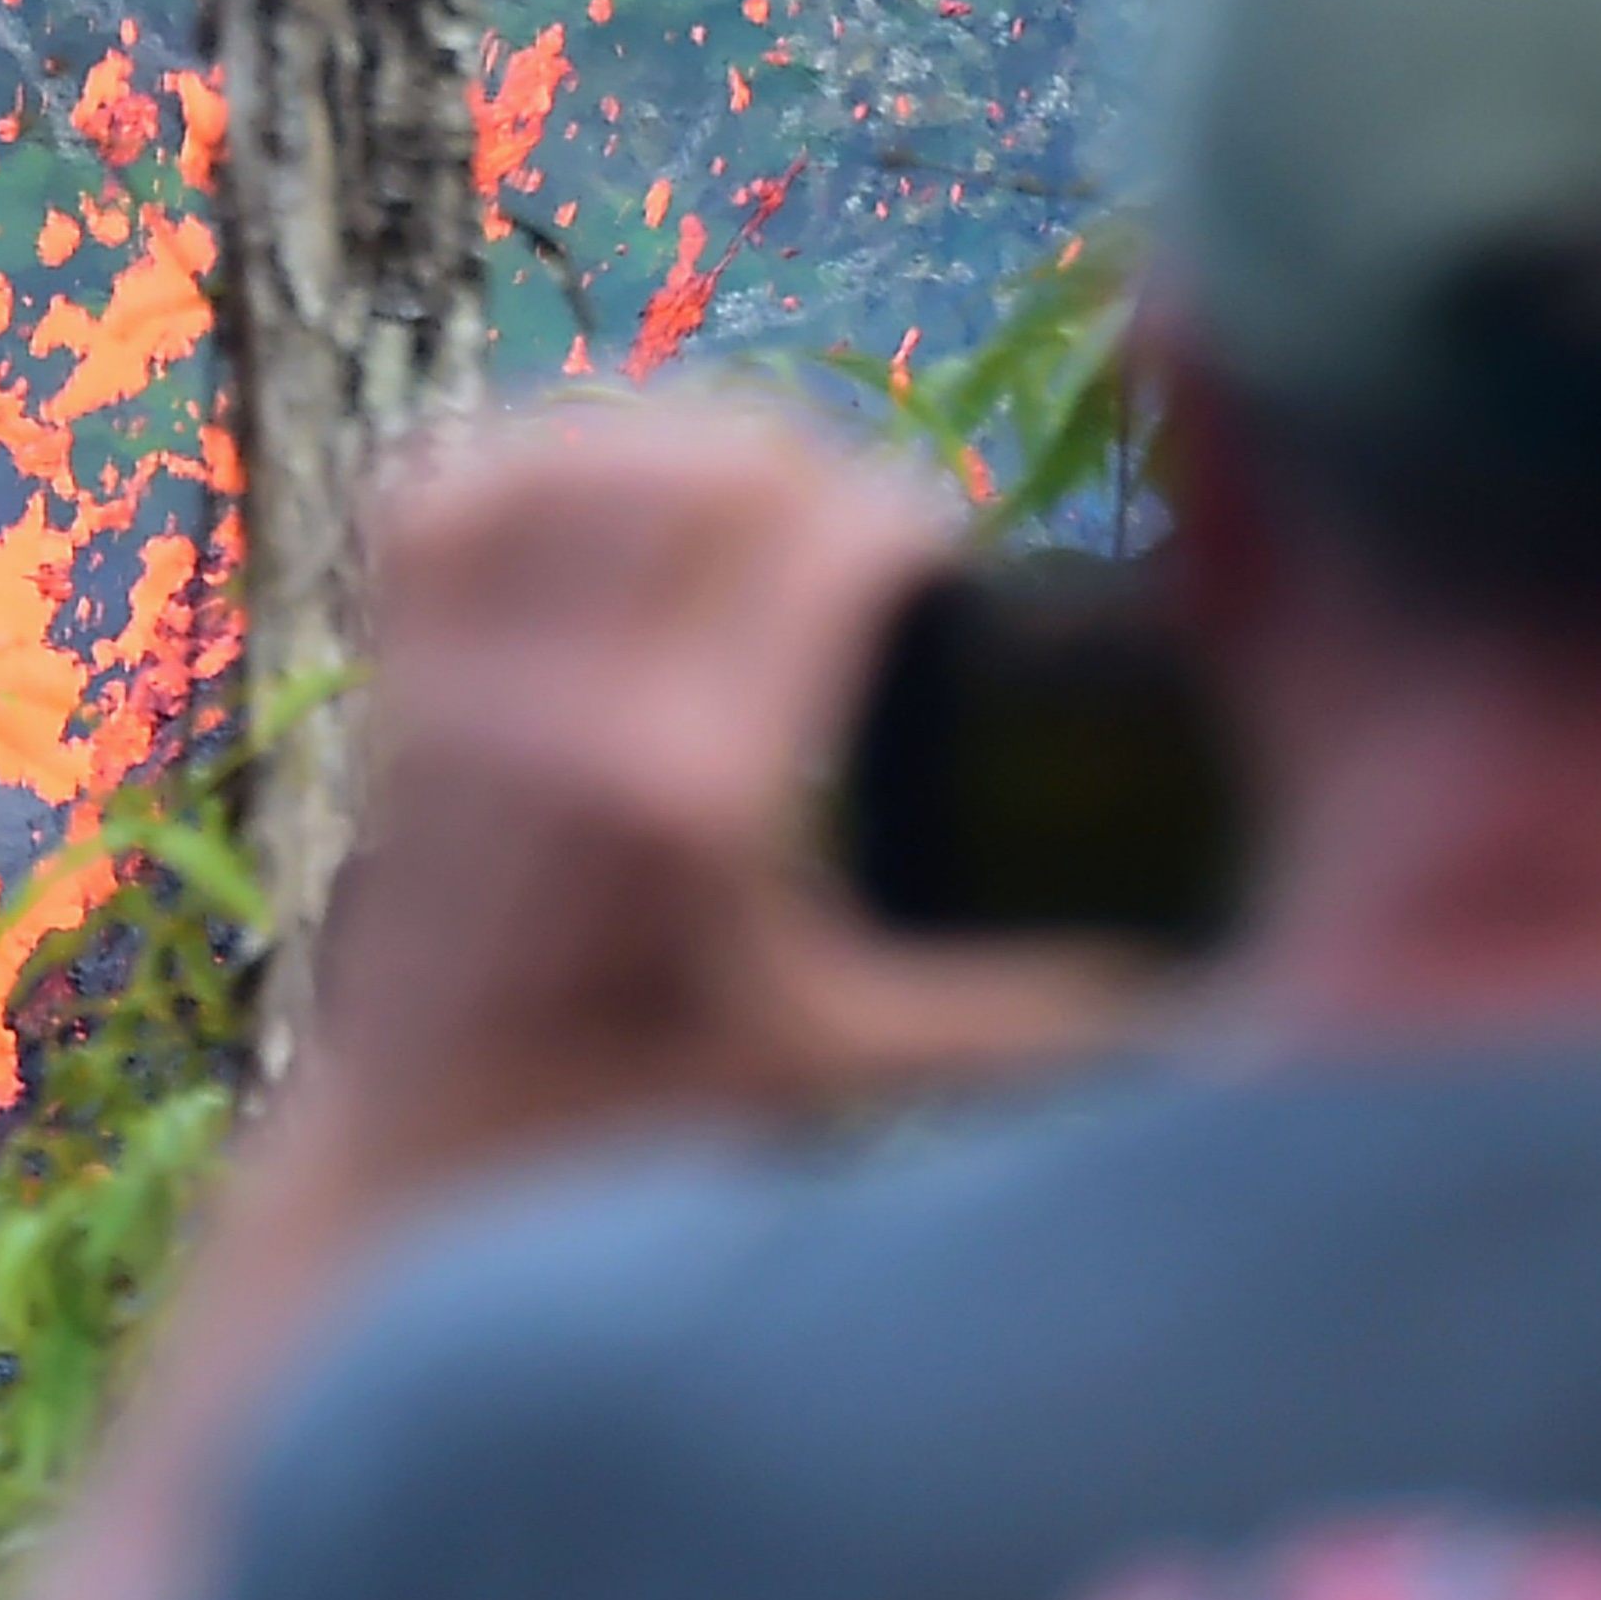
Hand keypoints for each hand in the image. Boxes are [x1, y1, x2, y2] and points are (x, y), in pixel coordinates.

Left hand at [289, 393, 1162, 1195]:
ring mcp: (464, 680)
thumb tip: (1207, 996)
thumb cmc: (649, 1120)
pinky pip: (453, 487)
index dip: (912, 525)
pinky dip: (532, 465)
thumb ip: (1023, 1019)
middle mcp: (567, 709)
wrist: (428, 1154)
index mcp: (696, 790)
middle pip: (722, 458)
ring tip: (746, 514)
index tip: (939, 578)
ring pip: (588, 445)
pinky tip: (605, 500)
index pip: (836, 536)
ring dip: (682, 452)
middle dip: (815, 474)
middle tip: (852, 548)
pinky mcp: (394, 669)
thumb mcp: (849, 1066)